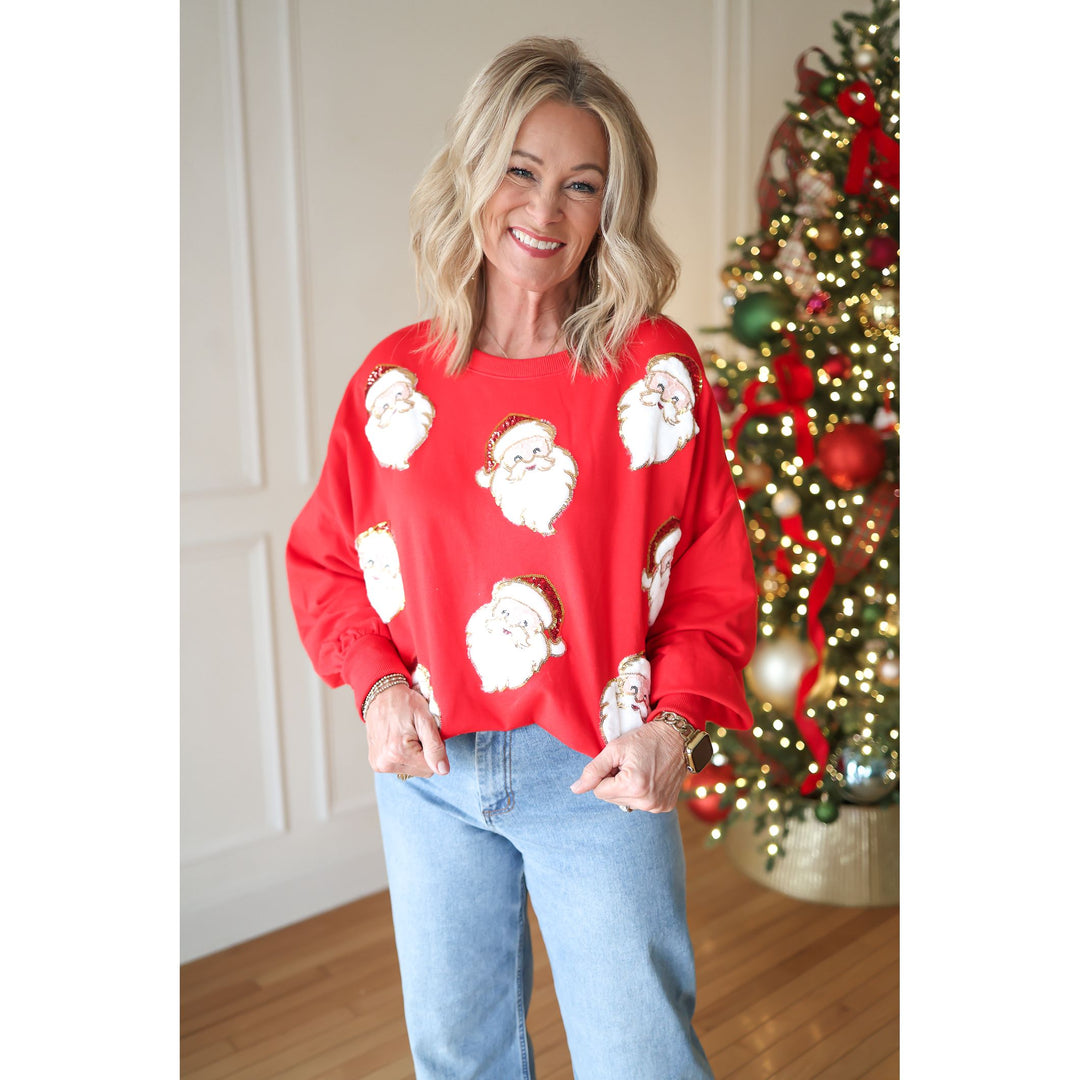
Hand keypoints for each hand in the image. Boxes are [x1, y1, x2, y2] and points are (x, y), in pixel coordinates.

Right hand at [364, 683, 447, 777]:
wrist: (381, 695)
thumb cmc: (404, 703)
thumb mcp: (425, 719)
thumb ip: (435, 746)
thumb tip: (443, 770)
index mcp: (398, 752)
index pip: (431, 768)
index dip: (434, 750)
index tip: (425, 734)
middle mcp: (386, 763)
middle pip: (422, 771)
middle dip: (424, 754)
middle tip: (417, 733)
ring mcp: (379, 764)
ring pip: (412, 770)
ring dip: (414, 755)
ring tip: (407, 735)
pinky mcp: (376, 764)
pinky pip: (401, 767)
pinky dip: (404, 755)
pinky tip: (399, 740)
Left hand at [570, 721, 686, 812]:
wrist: (678, 738)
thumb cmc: (645, 739)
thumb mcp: (615, 749)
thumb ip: (592, 770)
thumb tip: (575, 789)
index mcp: (633, 786)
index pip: (599, 791)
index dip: (605, 774)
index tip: (618, 762)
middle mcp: (647, 801)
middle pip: (611, 799)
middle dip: (614, 783)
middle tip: (629, 764)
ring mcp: (658, 806)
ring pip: (624, 802)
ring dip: (627, 788)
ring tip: (640, 770)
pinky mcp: (665, 807)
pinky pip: (641, 804)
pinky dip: (640, 792)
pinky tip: (649, 777)